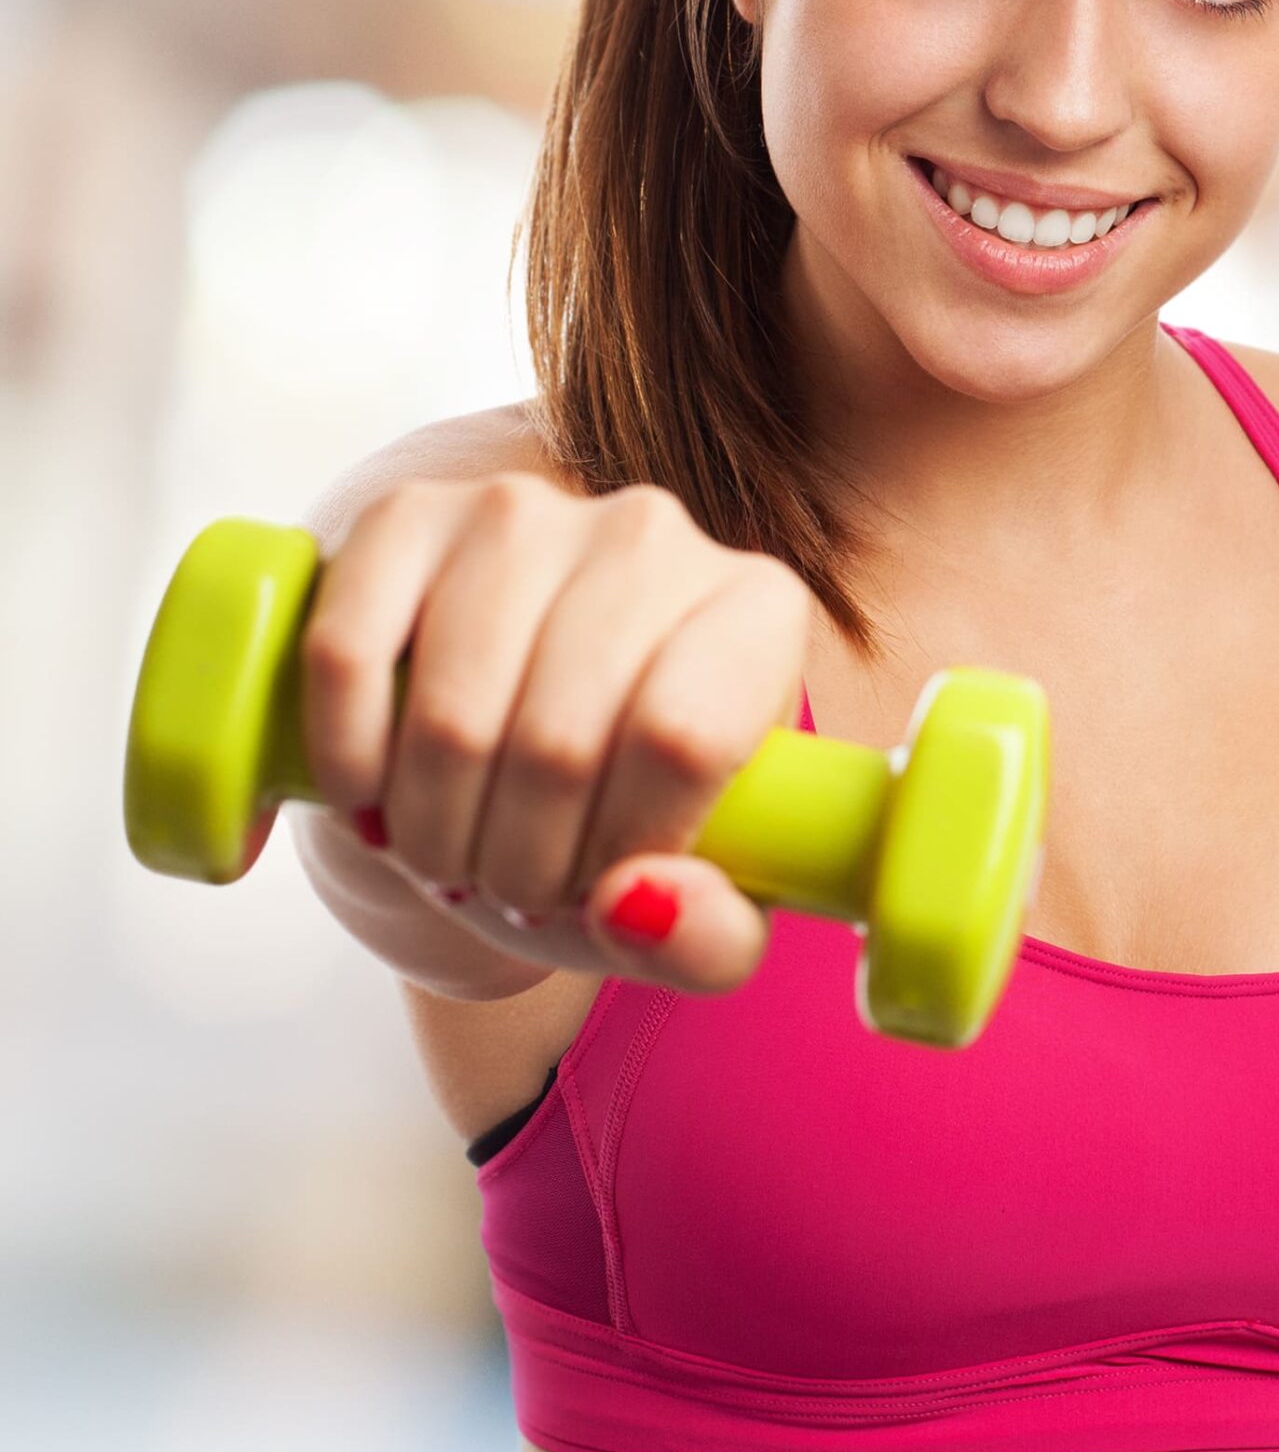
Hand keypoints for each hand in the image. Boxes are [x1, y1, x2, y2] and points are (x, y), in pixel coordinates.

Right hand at [290, 472, 815, 994]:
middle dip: (517, 864)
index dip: (619, 851)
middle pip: (560, 742)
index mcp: (758, 610)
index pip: (683, 741)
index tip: (591, 895)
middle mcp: (654, 534)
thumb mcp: (694, 902)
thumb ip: (710, 939)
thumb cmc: (624, 814)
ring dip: (433, 830)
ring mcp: (526, 512)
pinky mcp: (407, 514)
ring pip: (453, 713)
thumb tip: (639, 906)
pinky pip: (347, 654)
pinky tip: (372, 799)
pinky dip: (349, 761)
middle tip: (510, 892)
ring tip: (451, 857)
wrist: (513, 730)